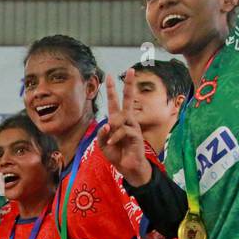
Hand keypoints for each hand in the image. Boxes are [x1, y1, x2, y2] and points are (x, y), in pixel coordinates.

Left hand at [99, 71, 151, 186]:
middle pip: (128, 100)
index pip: (115, 103)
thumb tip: (106, 124)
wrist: (128, 168)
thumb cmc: (117, 154)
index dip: (112, 90)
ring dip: (114, 125)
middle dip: (129, 85)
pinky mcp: (136, 136)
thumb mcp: (103, 144)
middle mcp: (127, 121)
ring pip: (123, 117)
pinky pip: (124, 131)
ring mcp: (133, 127)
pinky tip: (112, 143)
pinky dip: (115, 137)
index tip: (109, 76)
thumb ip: (101, 134)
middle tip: (131, 70)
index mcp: (118, 121)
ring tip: (111, 138)